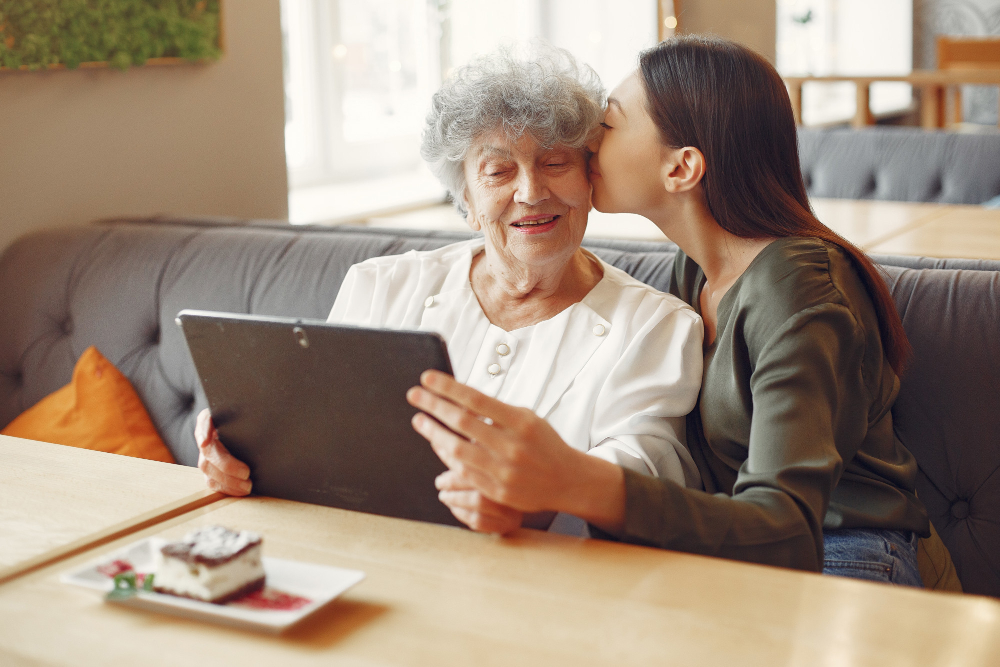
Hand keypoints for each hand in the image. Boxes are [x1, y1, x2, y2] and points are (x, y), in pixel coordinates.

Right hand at [195, 408, 251, 495]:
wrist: (244, 432)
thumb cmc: (248, 420)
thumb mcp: (248, 414)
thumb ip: (251, 415)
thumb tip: (266, 416)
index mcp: (211, 419)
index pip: (203, 421)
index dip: (204, 432)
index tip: (206, 441)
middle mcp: (205, 437)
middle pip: (208, 452)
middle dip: (227, 466)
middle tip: (246, 473)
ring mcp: (204, 455)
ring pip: (209, 471)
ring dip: (228, 481)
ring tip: (247, 486)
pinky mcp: (209, 470)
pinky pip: (213, 482)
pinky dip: (227, 488)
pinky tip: (241, 491)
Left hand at [407, 370, 626, 533]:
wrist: (567, 480)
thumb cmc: (543, 443)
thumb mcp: (527, 418)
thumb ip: (497, 411)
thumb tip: (460, 397)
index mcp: (521, 422)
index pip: (476, 399)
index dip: (448, 387)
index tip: (427, 377)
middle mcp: (512, 446)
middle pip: (462, 422)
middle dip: (434, 406)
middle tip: (413, 394)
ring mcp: (504, 471)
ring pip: (457, 450)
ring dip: (434, 433)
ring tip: (420, 419)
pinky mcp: (498, 491)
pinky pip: (464, 472)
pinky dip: (448, 458)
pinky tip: (437, 445)